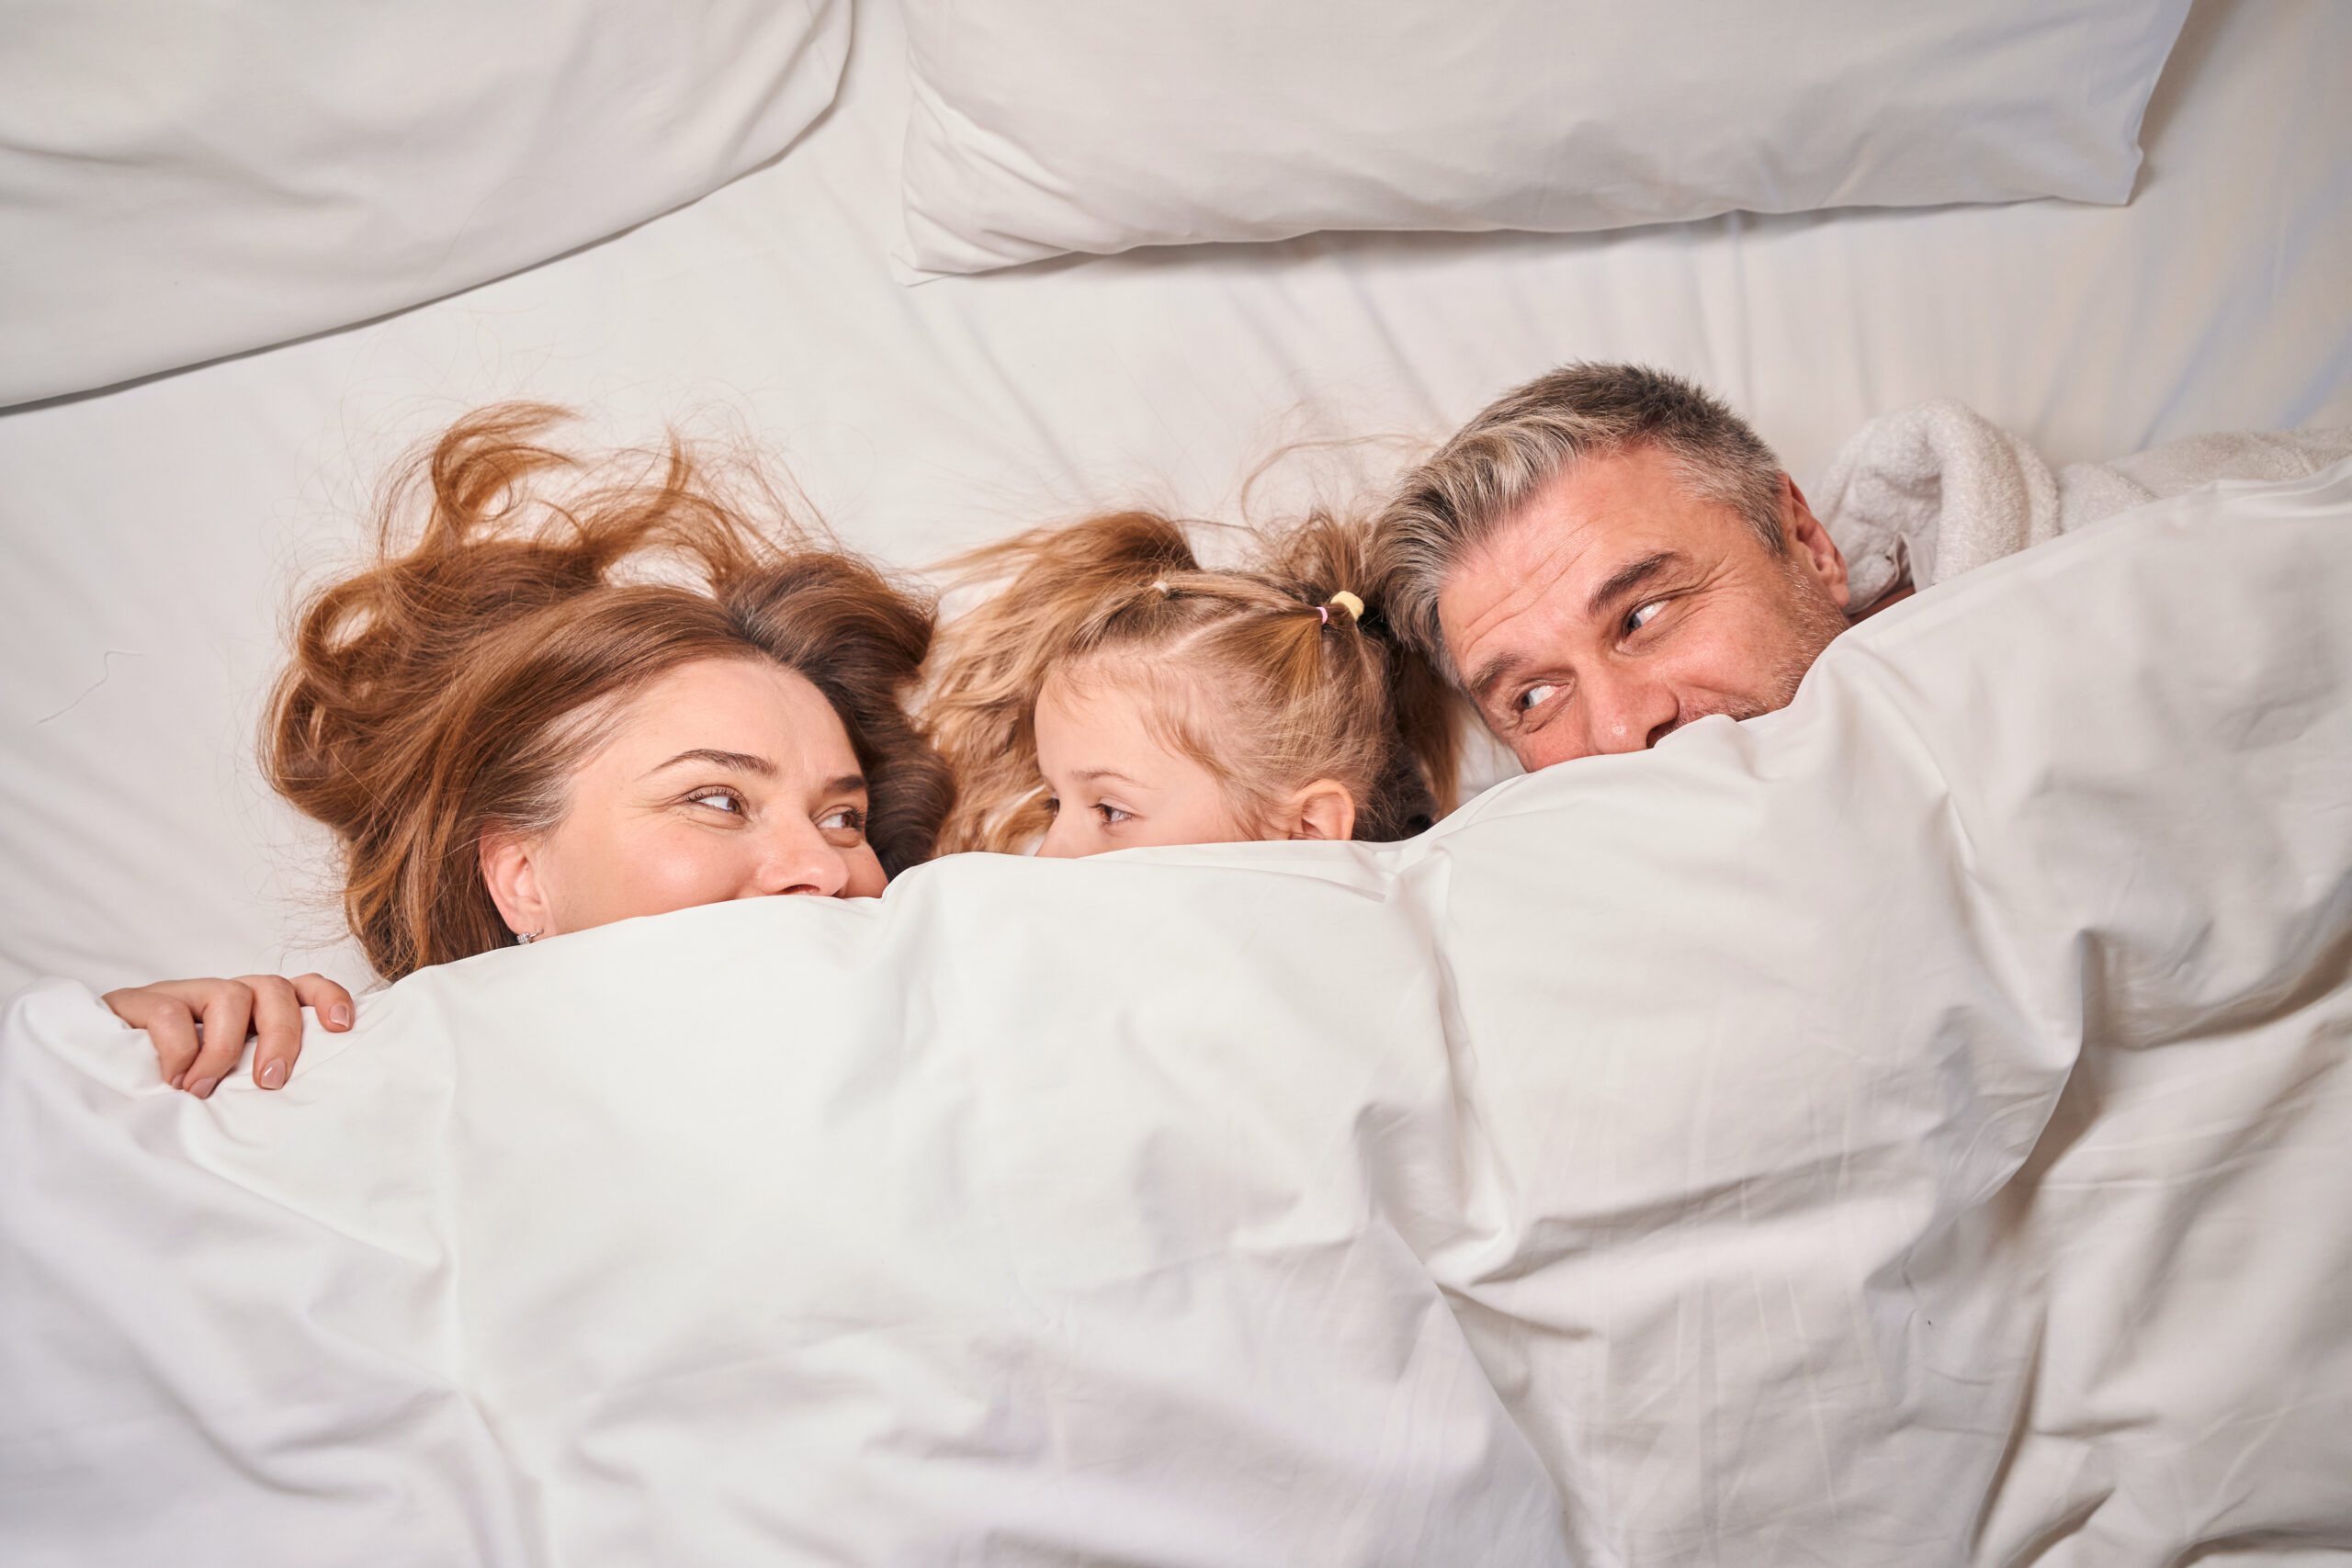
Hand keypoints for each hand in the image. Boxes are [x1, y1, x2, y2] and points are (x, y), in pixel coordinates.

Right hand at [101, 974, 354, 1097]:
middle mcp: (225, 996)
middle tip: (271, 1081)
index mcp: (254, 1012)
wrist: (94, 1069)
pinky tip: (171, 1082)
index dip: (327, 999)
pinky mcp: (141, 1002)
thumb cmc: (175, 1085)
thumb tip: (307, 1112)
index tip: (342, 1028)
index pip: (303, 987)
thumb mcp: (228, 1082)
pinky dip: (180, 1051)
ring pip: (229, 996)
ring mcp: (184, 994)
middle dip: (282, 1036)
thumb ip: (257, 1079)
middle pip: (274, 990)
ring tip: (203, 1090)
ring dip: (225, 1049)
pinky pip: (172, 1014)